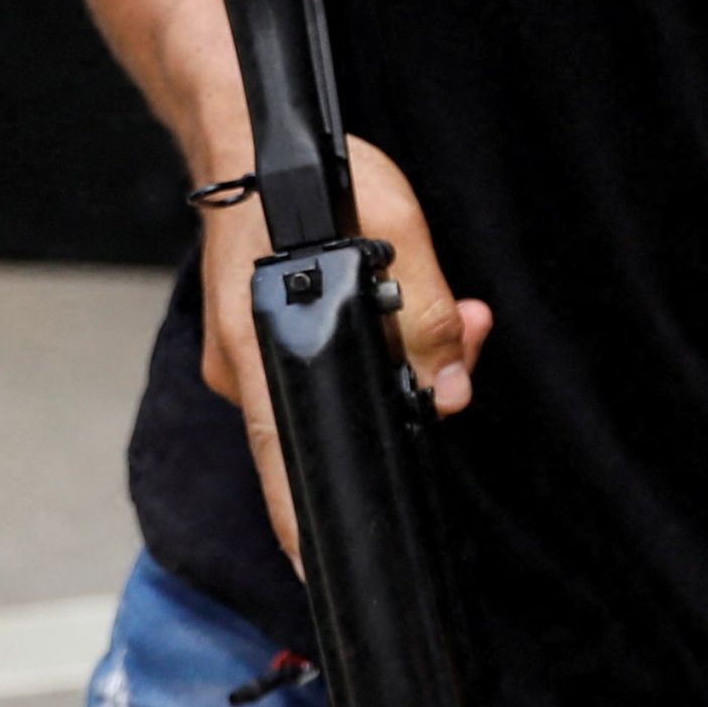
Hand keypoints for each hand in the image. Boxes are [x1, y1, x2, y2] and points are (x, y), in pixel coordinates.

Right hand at [194, 133, 492, 562]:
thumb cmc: (301, 174)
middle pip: (332, 424)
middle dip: (411, 400)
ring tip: (461, 321)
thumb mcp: (388, 225)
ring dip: (403, 362)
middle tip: (465, 361)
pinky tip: (416, 314)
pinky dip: (374, 344)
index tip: (330, 574)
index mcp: (259, 347)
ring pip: (337, 389)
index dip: (307, 529)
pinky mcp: (261, 339)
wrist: (242, 132)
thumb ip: (425, 312)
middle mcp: (242, 367)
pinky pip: (324, 362)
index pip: (284, 463)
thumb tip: (450, 391)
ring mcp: (247, 357)